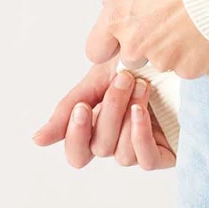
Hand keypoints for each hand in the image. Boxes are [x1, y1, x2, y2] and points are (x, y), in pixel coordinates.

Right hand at [31, 55, 175, 171]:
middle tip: (123, 79)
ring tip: (141, 86)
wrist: (172, 47)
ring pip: (121, 154)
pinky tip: (141, 111)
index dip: (75, 136)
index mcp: (97, 128)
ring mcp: (140, 148)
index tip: (82, 107)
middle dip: (109, 111)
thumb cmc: (135, 63)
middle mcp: (118, 142)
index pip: (77, 153)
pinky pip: (145, 160)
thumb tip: (36, 141)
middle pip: (99, 147)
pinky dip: (139, 136)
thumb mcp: (97, 80)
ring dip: (127, 118)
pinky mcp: (165, 153)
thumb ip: (67, 109)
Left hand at [83, 0, 208, 81]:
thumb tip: (115, 4)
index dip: (111, 45)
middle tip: (169, 25)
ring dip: (173, 50)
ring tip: (192, 24)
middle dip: (146, 46)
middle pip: (132, 58)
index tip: (122, 40)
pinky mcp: (188, 70)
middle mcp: (134, 43)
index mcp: (119, 16)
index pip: (96, 49)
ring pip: (162, 63)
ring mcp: (161, 59)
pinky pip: (187, 68)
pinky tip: (205, 34)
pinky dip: (195, 56)